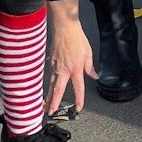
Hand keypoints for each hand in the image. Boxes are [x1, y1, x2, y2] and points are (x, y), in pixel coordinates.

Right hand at [47, 0, 94, 115]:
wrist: (65, 29)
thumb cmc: (77, 39)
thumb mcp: (88, 54)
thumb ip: (90, 68)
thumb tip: (94, 76)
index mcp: (75, 69)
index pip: (78, 87)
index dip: (79, 99)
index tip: (79, 108)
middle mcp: (64, 70)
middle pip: (58, 90)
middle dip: (54, 102)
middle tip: (51, 113)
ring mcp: (55, 66)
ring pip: (51, 84)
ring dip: (49, 96)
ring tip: (46, 105)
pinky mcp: (51, 62)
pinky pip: (50, 75)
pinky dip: (49, 84)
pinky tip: (48, 88)